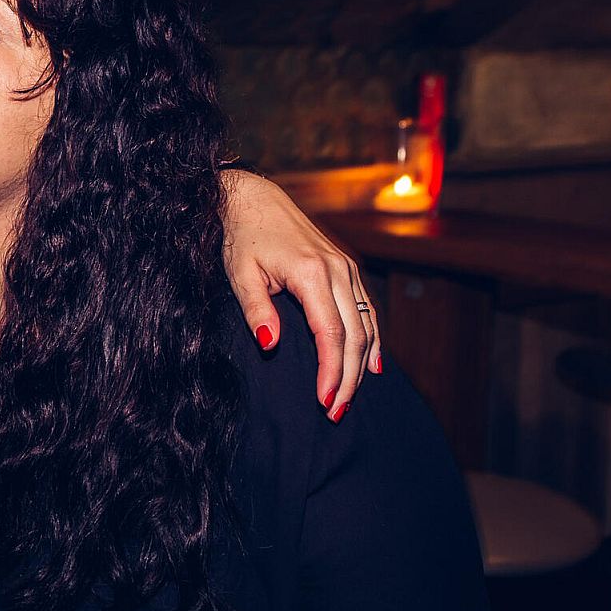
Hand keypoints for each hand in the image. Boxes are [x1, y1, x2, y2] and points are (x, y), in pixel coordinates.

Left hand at [220, 170, 379, 419]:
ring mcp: (346, 268)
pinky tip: (371, 364)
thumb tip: (269, 344)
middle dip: (347, 378)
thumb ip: (256, 309)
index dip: (330, 371)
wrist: (254, 199)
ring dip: (360, 364)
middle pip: (354, 335)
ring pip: (365, 324)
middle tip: (335, 412)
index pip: (330, 333)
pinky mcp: (346, 268)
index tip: (323, 400)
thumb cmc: (242, 236)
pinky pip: (366, 310)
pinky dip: (371, 339)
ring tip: (349, 397)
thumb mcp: (239, 273)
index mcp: (311, 273)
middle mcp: (337, 270)